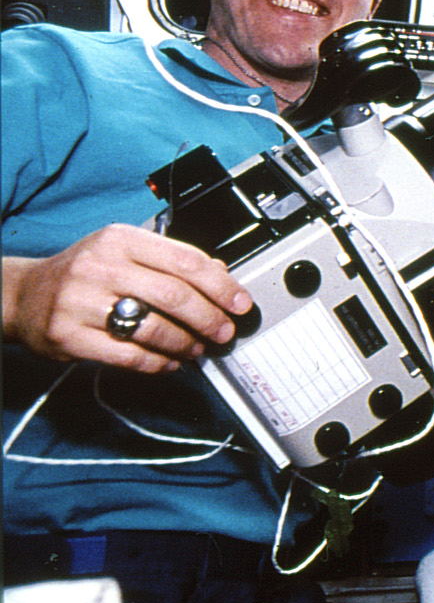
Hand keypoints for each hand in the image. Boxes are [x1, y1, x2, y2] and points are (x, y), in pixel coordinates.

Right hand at [2, 224, 252, 373]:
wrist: (24, 295)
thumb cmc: (85, 272)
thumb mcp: (125, 252)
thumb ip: (171, 261)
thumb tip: (222, 275)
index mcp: (120, 239)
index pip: (186, 260)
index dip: (221, 285)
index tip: (240, 303)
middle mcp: (100, 266)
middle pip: (174, 295)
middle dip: (209, 318)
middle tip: (225, 332)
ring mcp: (81, 302)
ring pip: (153, 328)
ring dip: (186, 343)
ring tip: (198, 349)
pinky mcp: (69, 336)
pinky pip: (128, 355)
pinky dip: (157, 363)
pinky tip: (169, 362)